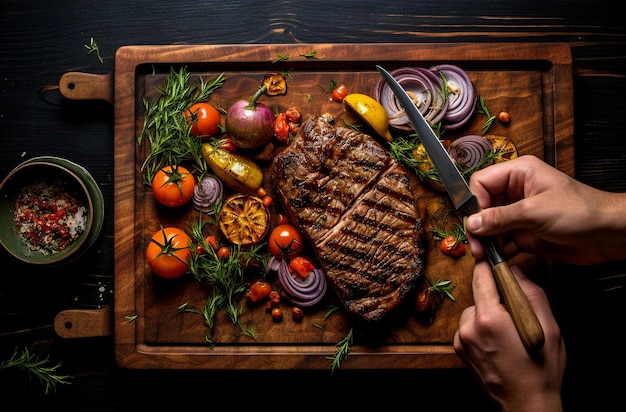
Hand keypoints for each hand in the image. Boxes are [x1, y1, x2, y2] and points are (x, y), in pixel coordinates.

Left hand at [454, 260, 565, 411]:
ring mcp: (461, 339)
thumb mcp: (548, 327)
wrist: (526, 404)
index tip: (494, 255)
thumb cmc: (540, 369)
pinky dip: (480, 328)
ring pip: (473, 310)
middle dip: (495, 295)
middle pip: (478, 293)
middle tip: (515, 311)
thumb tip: (514, 270)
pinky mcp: (458, 349)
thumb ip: (530, 293)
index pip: (481, 276)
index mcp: (489, 319)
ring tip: (508, 332)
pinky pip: (468, 326)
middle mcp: (469, 327)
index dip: (489, 264)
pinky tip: (497, 342)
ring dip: (487, 313)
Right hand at [465, 155, 625, 264]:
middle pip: (482, 205)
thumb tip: (472, 223)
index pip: (481, 182)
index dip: (474, 203)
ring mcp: (520, 212)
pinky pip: (502, 239)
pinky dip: (498, 249)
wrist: (610, 235)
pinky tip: (500, 257)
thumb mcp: (535, 212)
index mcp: (519, 173)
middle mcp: (516, 191)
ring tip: (487, 255)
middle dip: (478, 226)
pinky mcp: (525, 232)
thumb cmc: (581, 212)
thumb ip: (500, 218)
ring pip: (489, 225)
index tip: (475, 224)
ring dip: (486, 240)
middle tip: (477, 246)